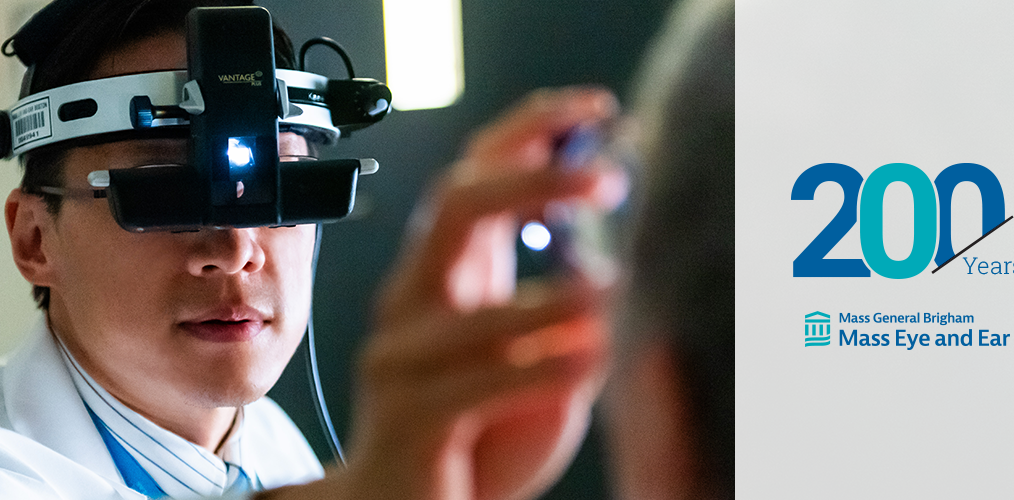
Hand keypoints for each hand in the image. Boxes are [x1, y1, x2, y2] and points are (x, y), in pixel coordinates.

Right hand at [343, 87, 626, 499]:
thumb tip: (610, 245)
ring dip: (553, 299)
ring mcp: (401, 359)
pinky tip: (588, 361)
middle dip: (534, 179)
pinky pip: (477, 384)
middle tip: (607, 177)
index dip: (528, 131)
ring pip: (474, 309)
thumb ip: (565, 307)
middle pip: (455, 207)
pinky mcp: (412, 417)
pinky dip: (539, 369)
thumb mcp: (535, 358)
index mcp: (442, 275)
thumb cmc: (476, 434)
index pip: (473, 175)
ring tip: (612, 295)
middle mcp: (412, 303)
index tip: (595, 110)